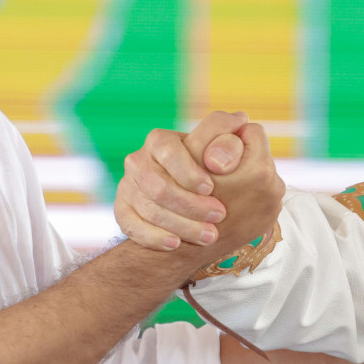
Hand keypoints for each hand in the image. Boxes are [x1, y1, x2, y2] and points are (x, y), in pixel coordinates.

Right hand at [118, 113, 284, 269]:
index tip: (211, 188)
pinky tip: (176, 243)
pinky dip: (153, 237)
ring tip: (209, 235)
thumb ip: (229, 138)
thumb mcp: (223, 151)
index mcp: (160, 141)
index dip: (189, 171)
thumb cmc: (213, 171)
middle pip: (158, 185)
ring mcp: (128, 187)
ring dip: (180, 224)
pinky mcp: (123, 211)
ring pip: (148, 209)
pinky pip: (130, 226)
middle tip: (219, 215)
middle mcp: (139, 161)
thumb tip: (240, 119)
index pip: (170, 151)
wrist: (195, 204)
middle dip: (189, 204)